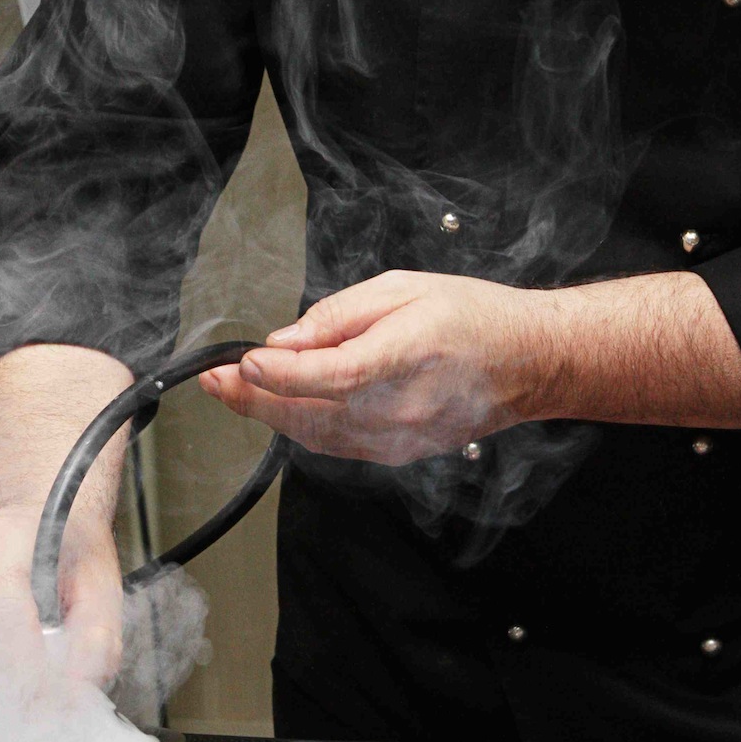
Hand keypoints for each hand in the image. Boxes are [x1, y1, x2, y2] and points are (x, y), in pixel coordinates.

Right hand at [0, 502, 123, 687]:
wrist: (32, 512)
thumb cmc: (66, 550)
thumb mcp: (101, 584)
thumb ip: (97, 638)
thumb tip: (75, 688)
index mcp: (3, 539)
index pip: (5, 618)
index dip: (29, 670)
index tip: (51, 700)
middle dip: (2, 689)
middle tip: (34, 708)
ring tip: (13, 693)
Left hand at [199, 271, 551, 462]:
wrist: (527, 362)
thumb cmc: (471, 317)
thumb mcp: (402, 289)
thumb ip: (339, 314)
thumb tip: (286, 339)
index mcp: (404, 358)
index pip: (327, 377)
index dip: (277, 374)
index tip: (242, 362)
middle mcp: (400, 409)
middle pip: (308, 415)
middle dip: (252, 398)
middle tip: (213, 378)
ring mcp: (399, 439)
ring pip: (315, 437)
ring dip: (269, 416)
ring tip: (232, 390)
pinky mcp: (397, 452)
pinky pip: (336, 445)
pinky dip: (301, 426)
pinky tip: (279, 406)